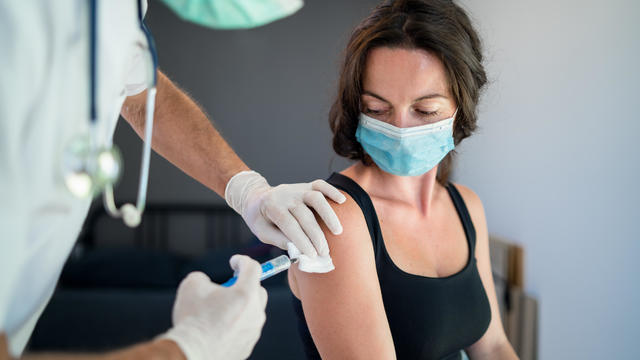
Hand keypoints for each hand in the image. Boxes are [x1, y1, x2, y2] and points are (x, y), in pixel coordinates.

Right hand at [161, 255, 267, 359]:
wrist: (191, 352)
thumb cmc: (193, 320)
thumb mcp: (192, 285)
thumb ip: (204, 278)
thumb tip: (206, 283)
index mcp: (245, 294)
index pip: (253, 268)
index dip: (242, 261)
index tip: (234, 262)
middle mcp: (255, 312)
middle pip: (258, 291)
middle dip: (245, 285)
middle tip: (228, 288)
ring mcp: (253, 330)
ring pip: (252, 312)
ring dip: (240, 307)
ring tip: (219, 310)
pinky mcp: (248, 345)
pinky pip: (246, 328)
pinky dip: (236, 324)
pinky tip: (219, 326)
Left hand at [225, 171, 345, 256]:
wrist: (257, 197)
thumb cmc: (261, 218)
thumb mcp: (262, 232)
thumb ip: (278, 240)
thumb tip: (298, 249)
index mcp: (271, 206)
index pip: (289, 225)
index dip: (302, 240)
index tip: (312, 254)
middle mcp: (285, 195)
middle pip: (304, 215)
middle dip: (316, 236)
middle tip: (324, 252)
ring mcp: (296, 189)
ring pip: (316, 197)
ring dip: (328, 215)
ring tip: (337, 231)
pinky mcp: (305, 185)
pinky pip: (320, 185)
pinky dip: (332, 191)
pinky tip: (342, 201)